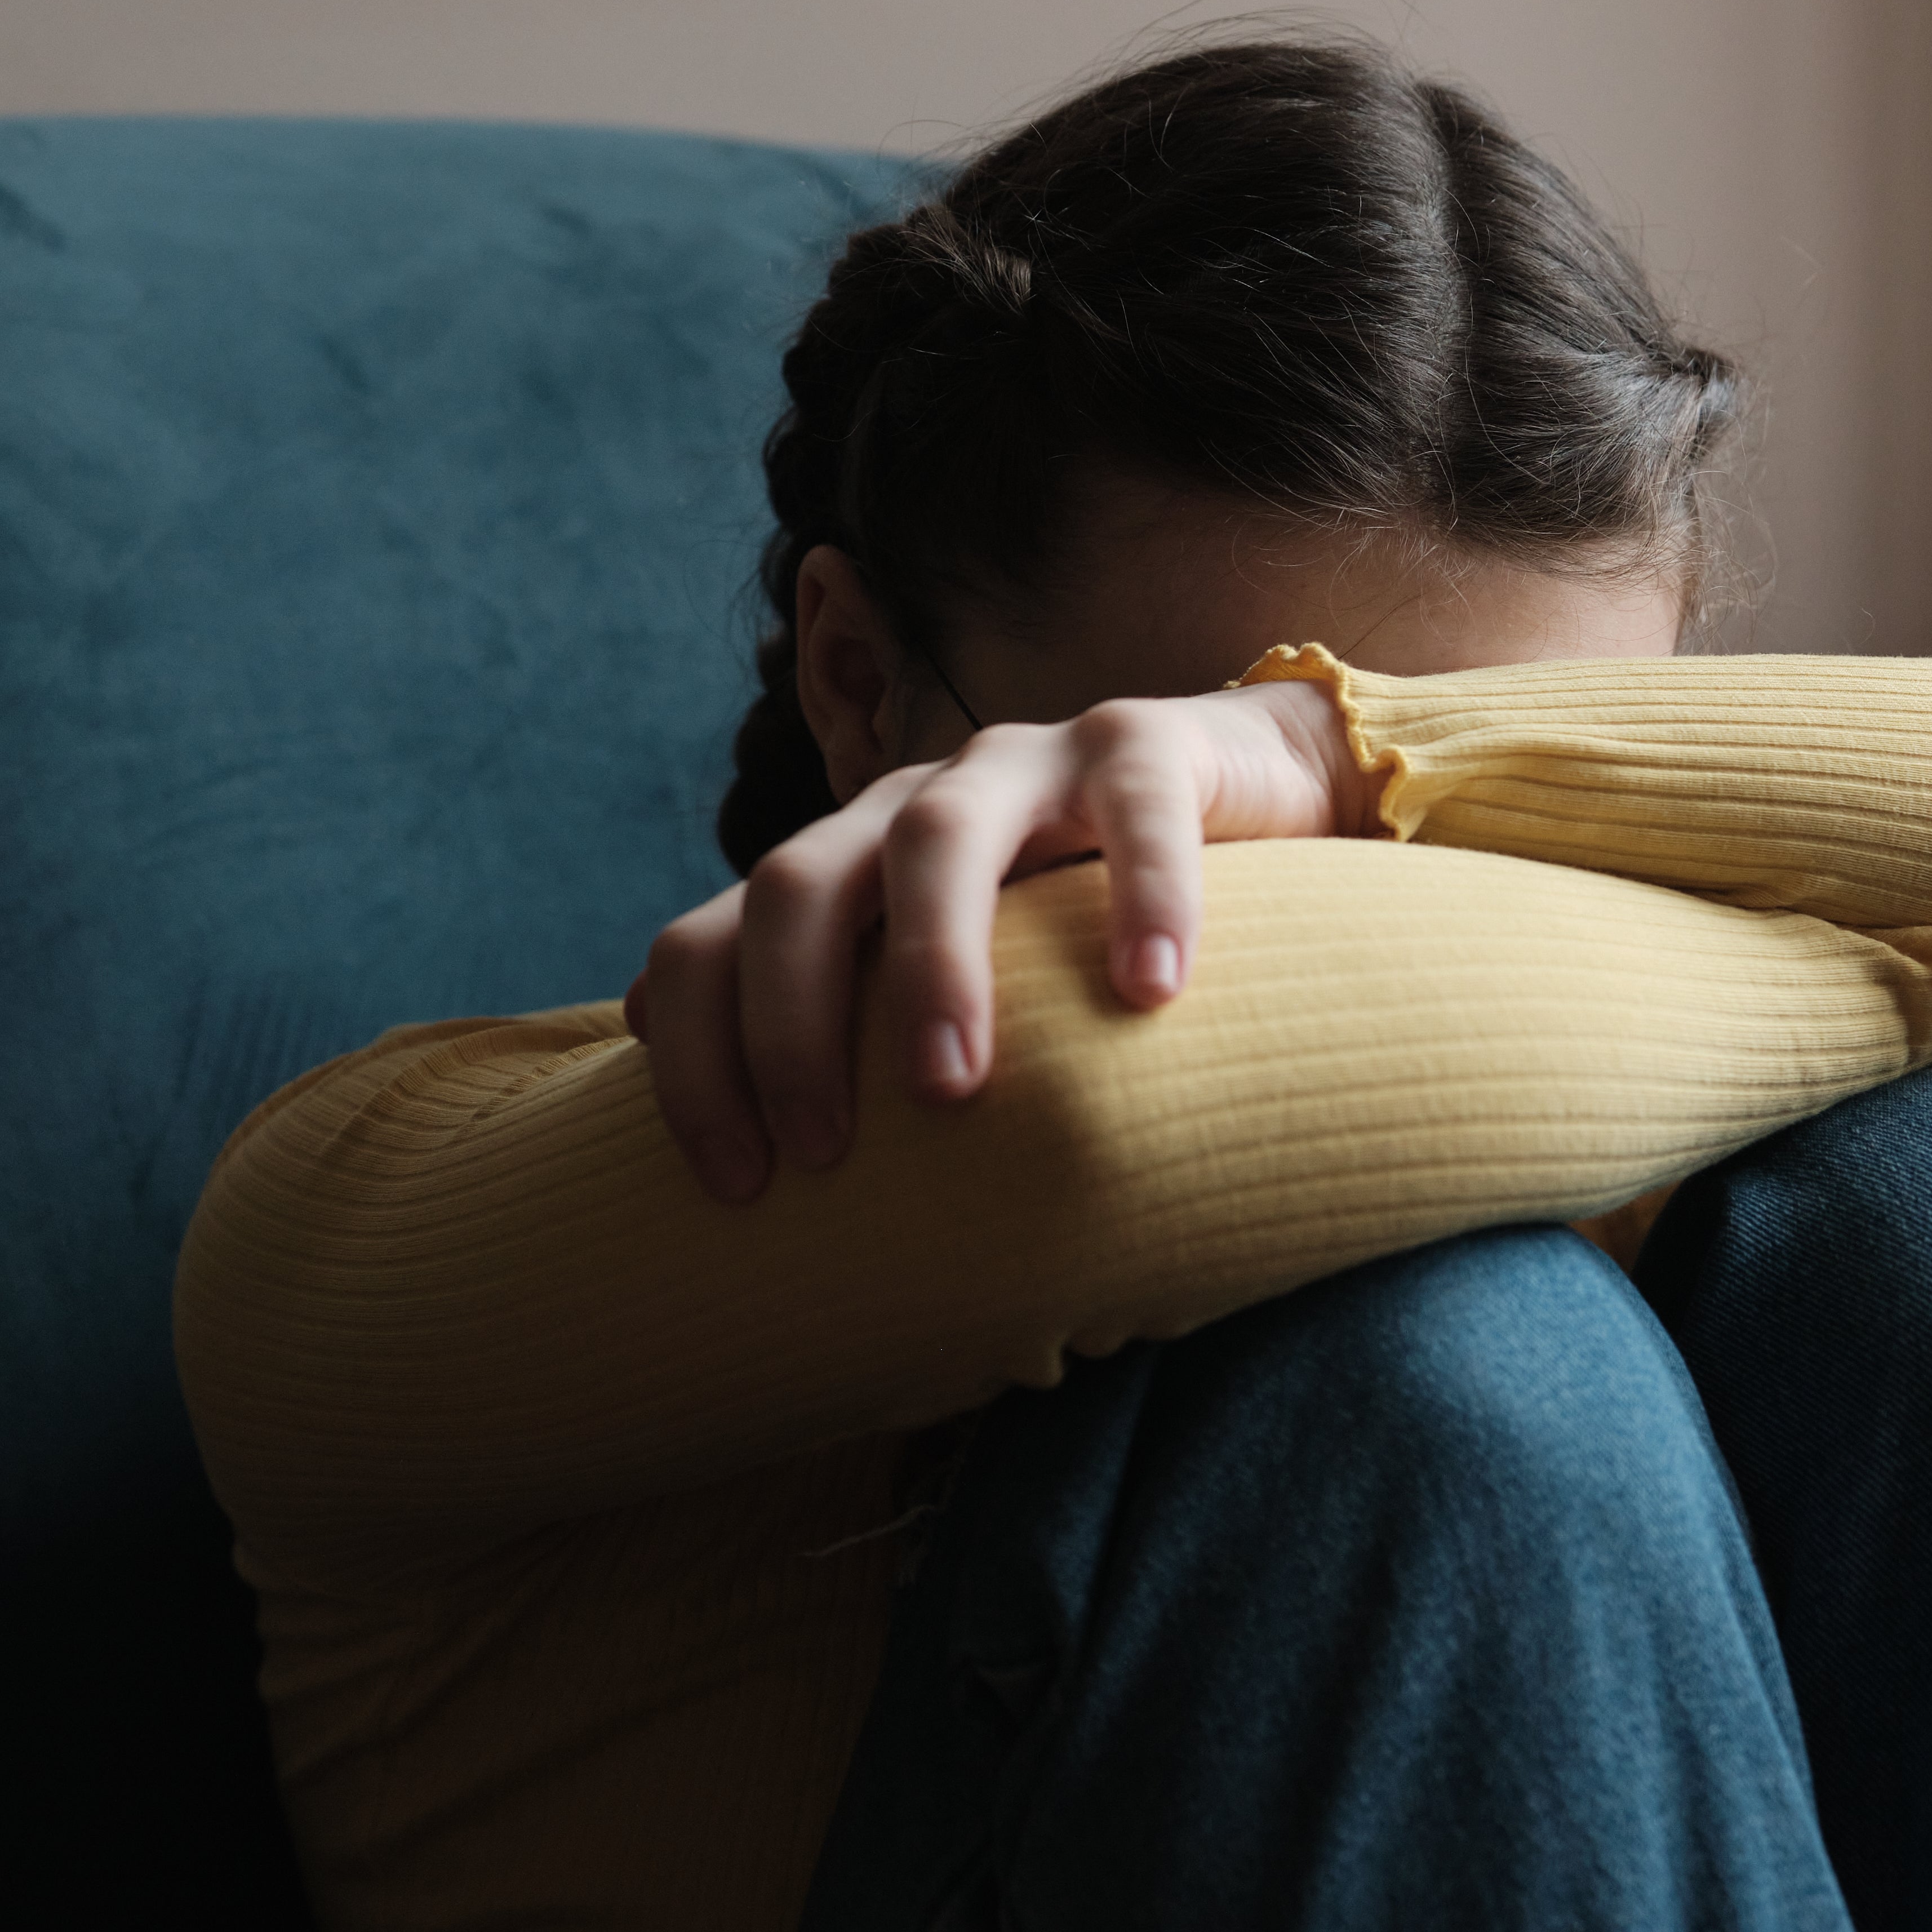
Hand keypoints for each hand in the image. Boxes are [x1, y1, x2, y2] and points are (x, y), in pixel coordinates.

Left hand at [623, 679, 1363, 1201]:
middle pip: (794, 885)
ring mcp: (1020, 764)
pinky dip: (1141, 896)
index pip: (705, 947)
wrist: (1248, 799)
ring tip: (951, 1085)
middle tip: (821, 1153)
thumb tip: (683, 1101)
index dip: (694, 1059)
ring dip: (930, 965)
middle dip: (787, 1023)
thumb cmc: (1079, 931)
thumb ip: (845, 1037)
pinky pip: (1134, 809)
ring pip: (938, 838)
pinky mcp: (1143, 747)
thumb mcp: (946, 988)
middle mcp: (903, 805)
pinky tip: (1150, 994)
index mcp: (837, 870)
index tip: (735, 1184)